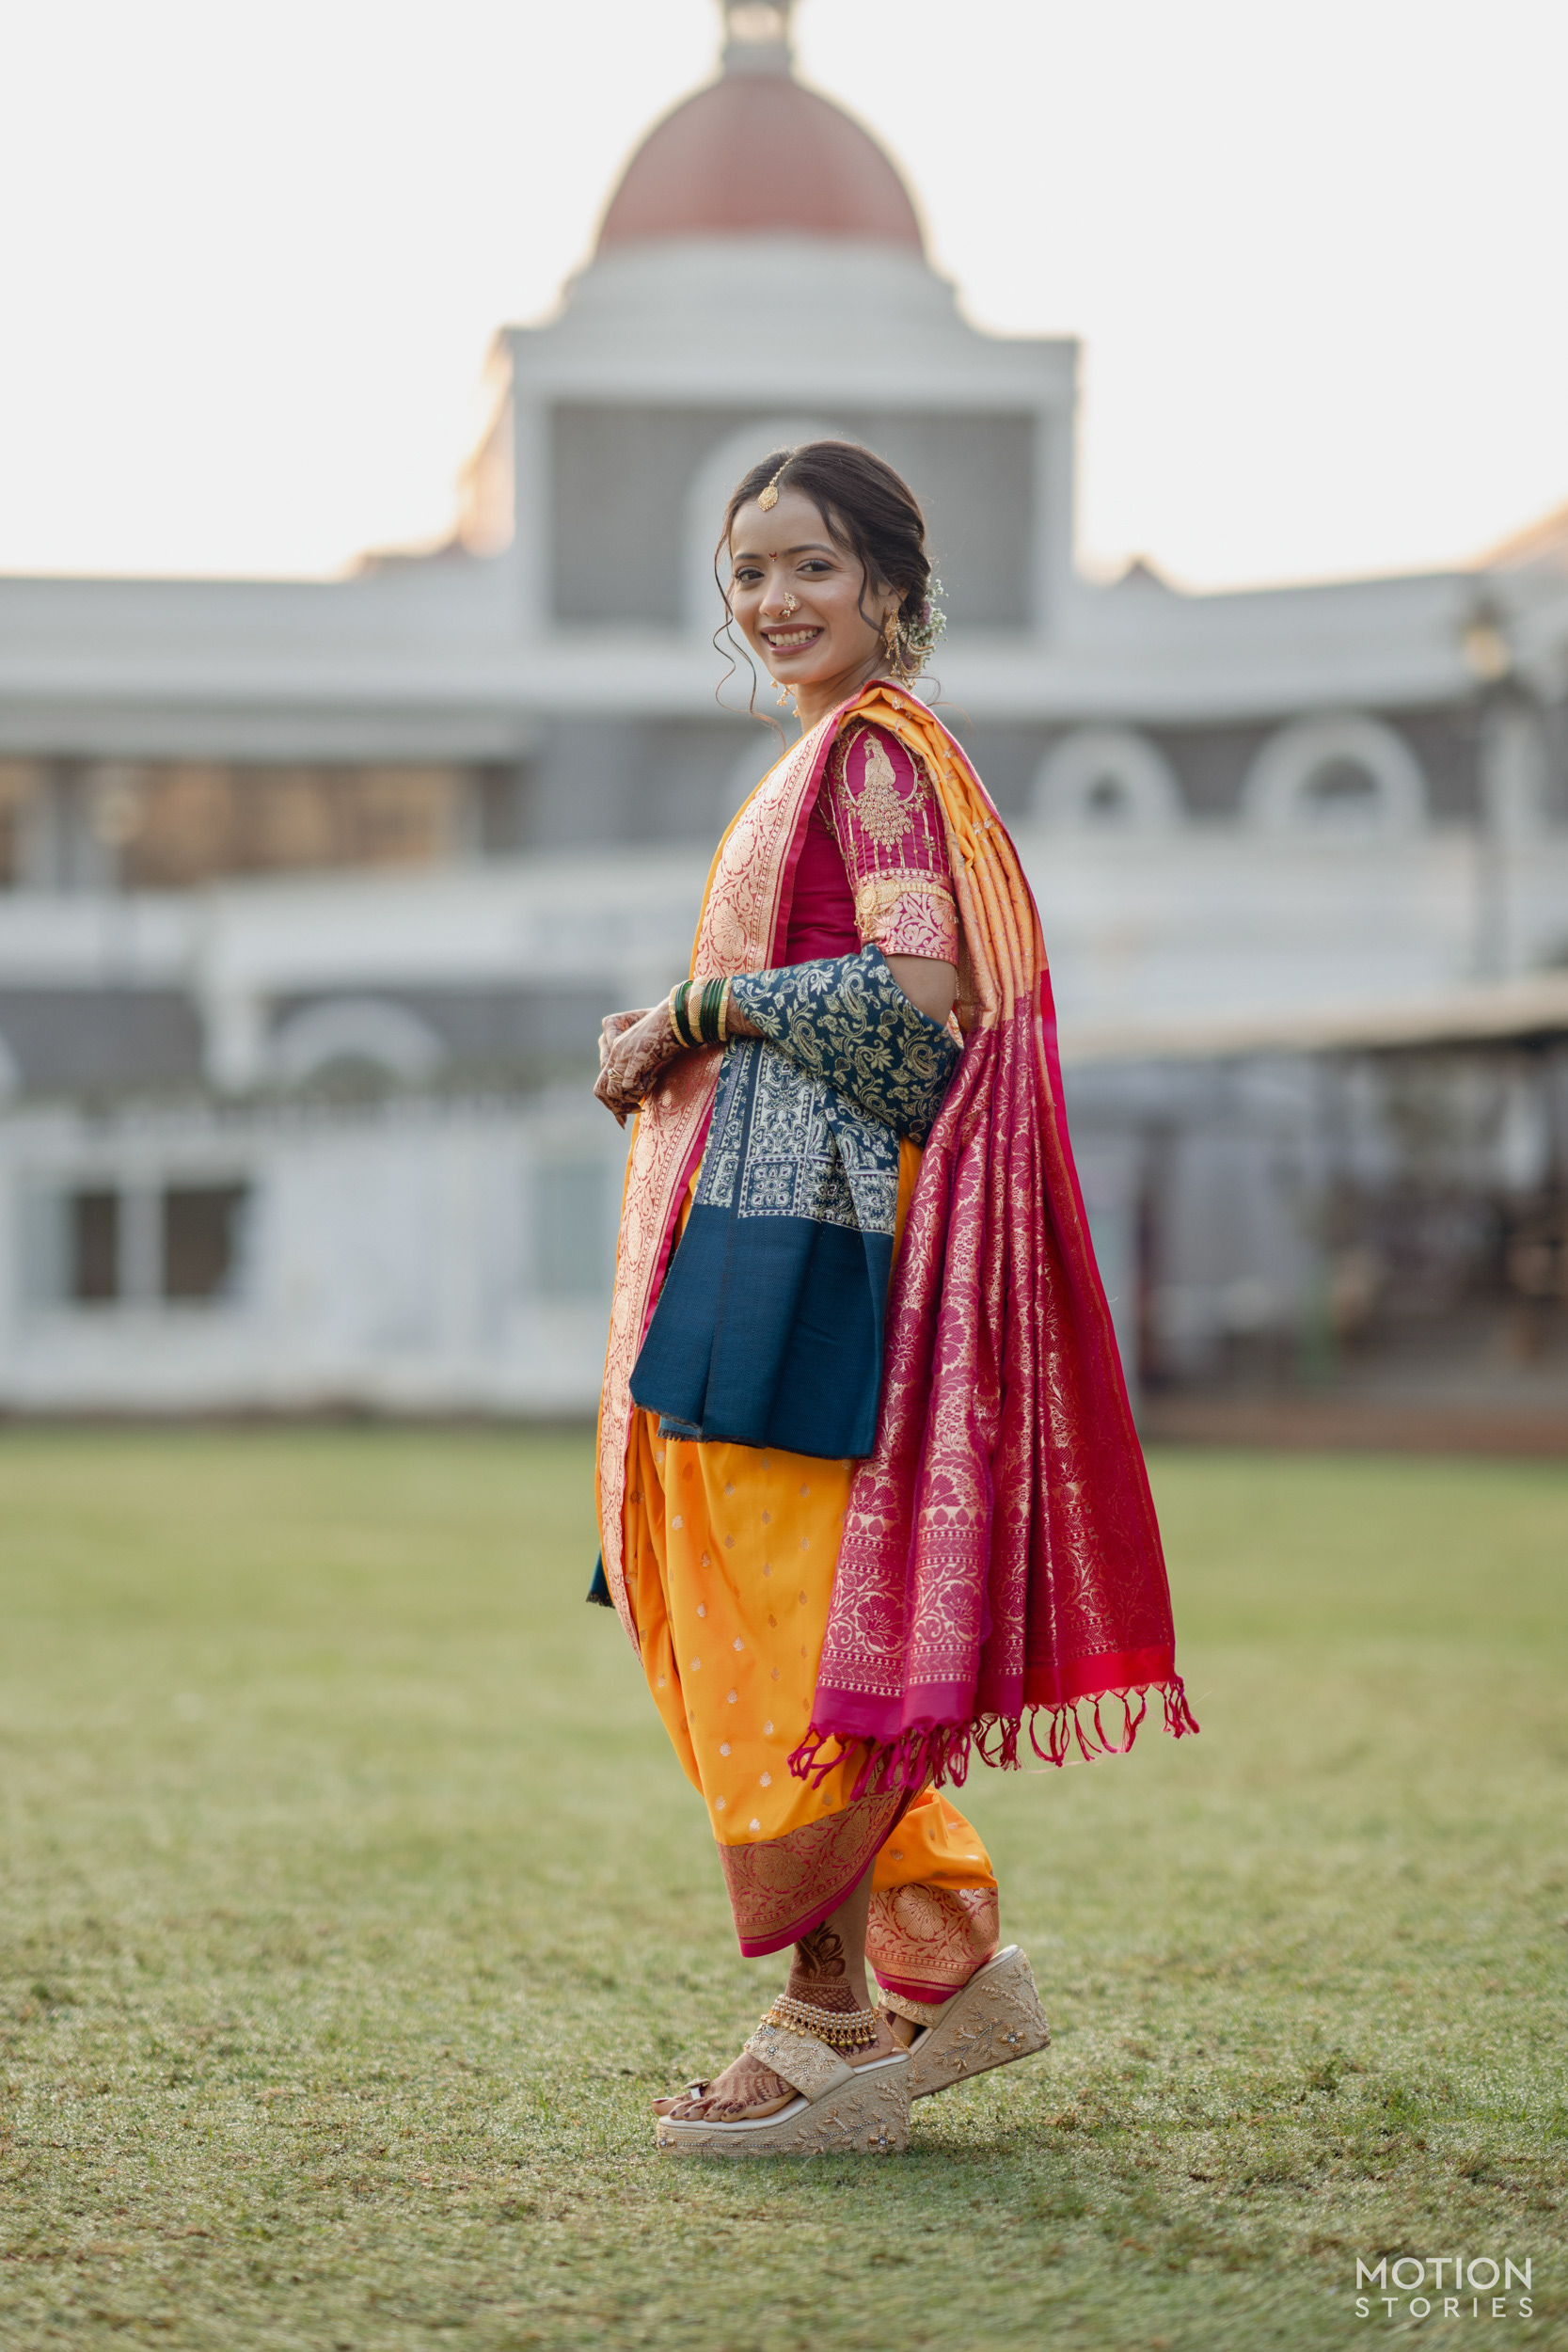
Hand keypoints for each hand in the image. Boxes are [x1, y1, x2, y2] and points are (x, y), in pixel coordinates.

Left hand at [594, 1002, 681, 1124]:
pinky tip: (652, 1081)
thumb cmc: (669, 1033)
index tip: (623, 1118)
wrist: (678, 1017)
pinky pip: (627, 1085)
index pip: (602, 1082)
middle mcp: (615, 1051)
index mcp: (615, 1048)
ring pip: (613, 1090)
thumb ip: (639, 1071)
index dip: (611, 1104)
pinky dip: (639, 1091)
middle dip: (616, 1108)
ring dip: (630, 1099)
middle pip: (601, 1090)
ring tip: (646, 1094)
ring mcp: (623, 1053)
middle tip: (636, 1112)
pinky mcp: (634, 1057)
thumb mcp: (649, 1054)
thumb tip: (637, 1094)